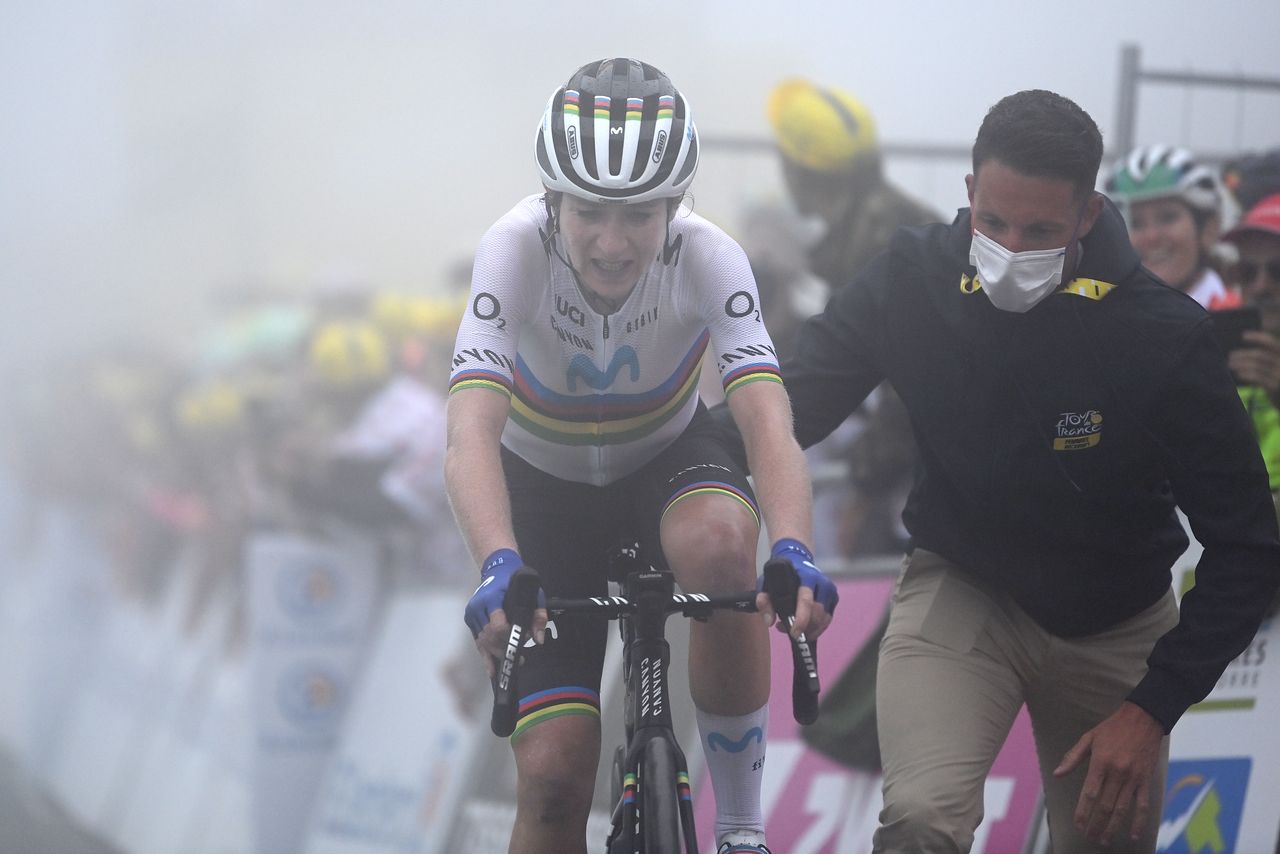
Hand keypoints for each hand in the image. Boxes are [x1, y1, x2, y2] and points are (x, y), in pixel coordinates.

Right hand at [464, 549, 546, 676]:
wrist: (496, 570)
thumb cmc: (516, 581)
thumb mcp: (533, 593)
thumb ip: (538, 615)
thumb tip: (539, 640)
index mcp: (491, 598)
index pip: (497, 625)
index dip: (509, 636)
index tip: (522, 641)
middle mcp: (477, 607)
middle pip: (490, 636)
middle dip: (504, 649)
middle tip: (521, 659)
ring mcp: (471, 614)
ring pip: (483, 641)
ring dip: (497, 654)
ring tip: (513, 662)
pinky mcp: (470, 621)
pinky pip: (478, 641)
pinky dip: (485, 656)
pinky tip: (492, 670)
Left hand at [758, 538, 837, 639]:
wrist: (798, 560)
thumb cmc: (782, 574)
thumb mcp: (767, 582)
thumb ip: (764, 600)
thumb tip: (768, 621)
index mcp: (807, 576)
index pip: (806, 601)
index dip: (801, 620)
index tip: (794, 633)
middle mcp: (822, 583)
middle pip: (817, 613)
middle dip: (804, 628)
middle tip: (790, 632)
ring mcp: (830, 590)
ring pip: (824, 619)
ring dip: (810, 630)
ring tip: (795, 629)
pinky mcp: (834, 598)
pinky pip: (828, 619)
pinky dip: (817, 628)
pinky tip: (805, 628)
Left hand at [1053, 701, 1163, 846]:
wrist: (1143, 719)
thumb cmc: (1112, 728)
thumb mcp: (1089, 737)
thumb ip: (1073, 757)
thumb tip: (1057, 774)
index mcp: (1100, 763)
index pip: (1090, 793)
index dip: (1083, 812)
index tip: (1078, 824)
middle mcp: (1117, 773)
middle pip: (1106, 806)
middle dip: (1096, 824)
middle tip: (1090, 837)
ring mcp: (1133, 778)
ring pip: (1123, 809)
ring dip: (1113, 827)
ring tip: (1104, 840)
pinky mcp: (1146, 780)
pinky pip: (1143, 804)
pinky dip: (1138, 822)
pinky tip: (1133, 835)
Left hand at [1228, 329, 1279, 397]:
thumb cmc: (1277, 379)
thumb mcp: (1275, 365)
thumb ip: (1266, 357)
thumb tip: (1244, 348)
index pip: (1271, 343)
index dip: (1258, 337)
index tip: (1243, 335)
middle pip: (1259, 355)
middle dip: (1243, 355)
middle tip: (1230, 356)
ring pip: (1256, 366)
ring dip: (1241, 364)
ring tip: (1231, 365)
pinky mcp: (1275, 386)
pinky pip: (1257, 377)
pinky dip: (1246, 374)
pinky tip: (1238, 374)